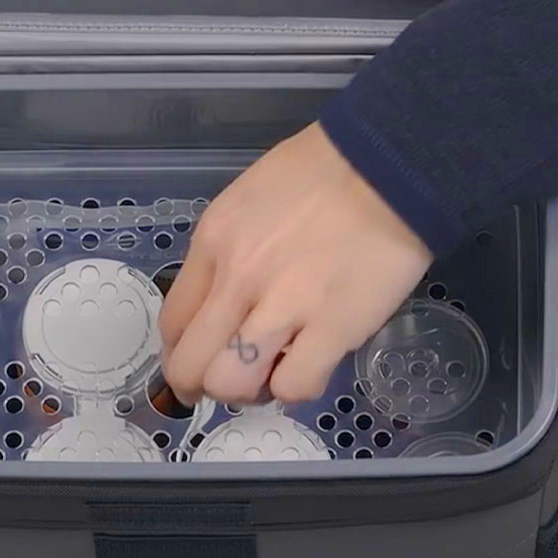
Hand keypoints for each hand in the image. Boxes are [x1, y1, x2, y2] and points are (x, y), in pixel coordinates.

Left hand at [159, 123, 433, 404]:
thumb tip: (224, 296)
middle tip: (228, 382)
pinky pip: (294, 387)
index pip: (172, 321)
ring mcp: (283, 306)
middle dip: (201, 386)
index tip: (195, 362)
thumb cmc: (320, 172)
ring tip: (270, 374)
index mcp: (214, 242)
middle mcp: (237, 278)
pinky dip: (295, 387)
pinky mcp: (333, 329)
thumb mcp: (247, 199)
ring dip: (246, 392)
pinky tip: (309, 365)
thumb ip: (228, 250)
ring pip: (231, 384)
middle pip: (190, 364)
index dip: (179, 354)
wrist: (385, 165)